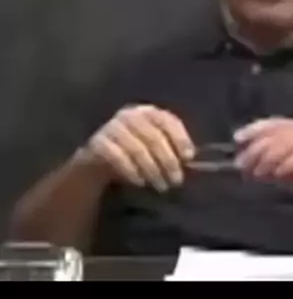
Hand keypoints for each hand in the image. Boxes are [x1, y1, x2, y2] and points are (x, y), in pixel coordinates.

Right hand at [81, 105, 195, 190]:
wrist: (99, 161)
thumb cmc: (136, 153)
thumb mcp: (154, 147)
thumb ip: (171, 148)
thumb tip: (189, 160)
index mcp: (147, 112)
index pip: (166, 120)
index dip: (180, 138)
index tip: (188, 158)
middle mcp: (129, 115)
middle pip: (153, 137)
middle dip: (168, 161)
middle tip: (176, 180)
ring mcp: (112, 127)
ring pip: (136, 148)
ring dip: (152, 169)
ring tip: (161, 186)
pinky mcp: (98, 143)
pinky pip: (117, 157)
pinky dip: (131, 171)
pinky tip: (140, 182)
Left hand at [234, 117, 292, 209]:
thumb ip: (276, 166)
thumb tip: (251, 164)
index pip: (275, 122)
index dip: (255, 128)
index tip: (238, 139)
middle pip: (276, 133)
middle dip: (255, 149)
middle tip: (243, 165)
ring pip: (286, 143)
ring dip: (268, 159)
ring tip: (258, 173)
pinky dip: (287, 165)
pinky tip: (278, 174)